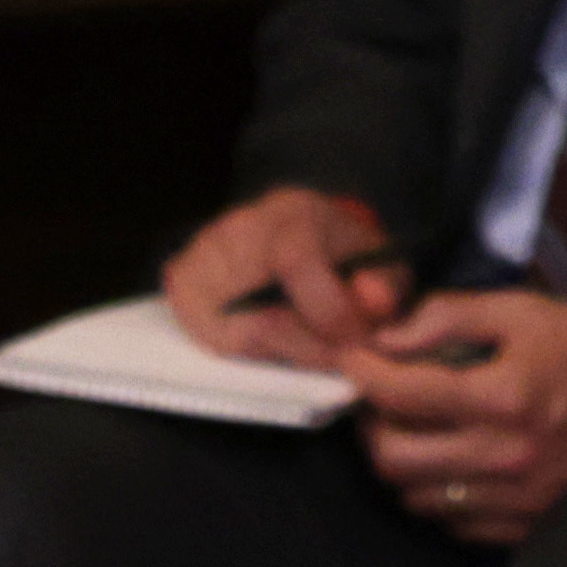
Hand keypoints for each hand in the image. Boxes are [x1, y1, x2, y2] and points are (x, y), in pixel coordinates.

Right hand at [163, 183, 410, 366]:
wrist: (292, 235)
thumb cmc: (339, 255)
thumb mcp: (380, 262)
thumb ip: (387, 284)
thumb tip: (370, 304)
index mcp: (293, 212)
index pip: (296, 263)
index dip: (328, 313)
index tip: (353, 343)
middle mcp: (238, 226)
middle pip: (263, 314)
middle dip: (307, 346)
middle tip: (333, 355)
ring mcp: (202, 255)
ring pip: (234, 334)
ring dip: (277, 352)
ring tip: (303, 343)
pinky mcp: (180, 279)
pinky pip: (208, 337)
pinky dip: (243, 349)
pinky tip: (267, 338)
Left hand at [352, 287, 566, 544]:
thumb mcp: (522, 310)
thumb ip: (448, 318)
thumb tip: (386, 339)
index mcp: (506, 396)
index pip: (402, 395)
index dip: (364, 375)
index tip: (353, 362)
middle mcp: (507, 454)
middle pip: (394, 461)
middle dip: (373, 430)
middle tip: (379, 405)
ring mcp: (518, 496)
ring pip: (416, 498)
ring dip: (402, 466)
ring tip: (413, 433)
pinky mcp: (528, 522)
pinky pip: (454, 523)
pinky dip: (438, 495)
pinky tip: (450, 464)